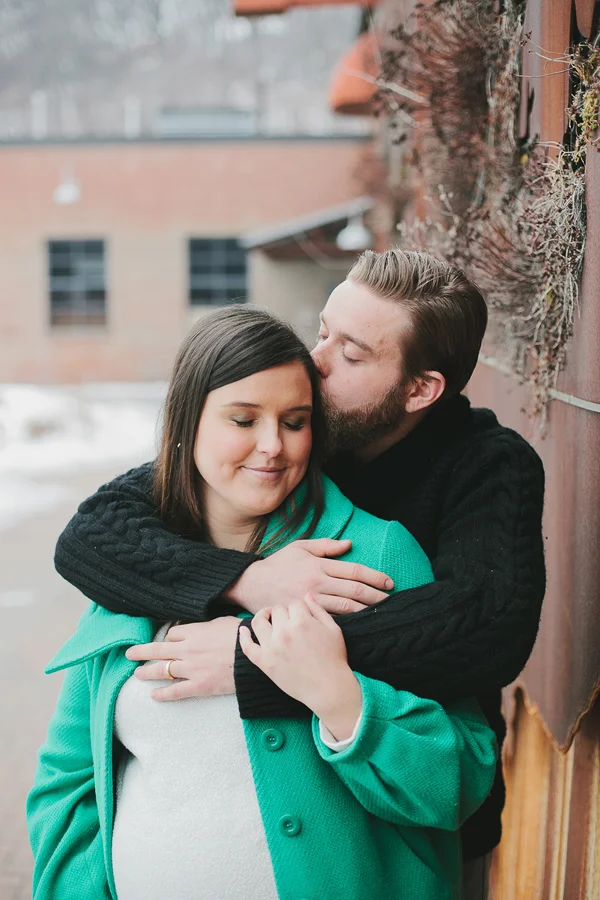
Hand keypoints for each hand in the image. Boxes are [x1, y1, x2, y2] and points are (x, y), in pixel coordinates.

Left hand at [125, 617, 238, 700]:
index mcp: (195, 632)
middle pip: (158, 649)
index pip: (172, 634)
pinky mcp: (199, 685)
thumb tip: (204, 628)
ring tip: (137, 674)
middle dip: (142, 651)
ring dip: (147, 672)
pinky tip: (153, 695)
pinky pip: (176, 691)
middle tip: (129, 654)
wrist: (254, 656)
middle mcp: (188, 650)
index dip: (168, 637)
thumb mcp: (224, 622)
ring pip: (163, 670)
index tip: (166, 641)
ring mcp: (192, 668)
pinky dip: (163, 694)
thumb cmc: (243, 637)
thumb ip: (209, 626)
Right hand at [230, 538, 392, 614]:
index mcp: (318, 565)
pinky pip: (330, 619)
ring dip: (367, 610)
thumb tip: (350, 544)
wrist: (250, 585)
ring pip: (346, 608)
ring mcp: (311, 601)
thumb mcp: (300, 547)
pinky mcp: (304, 616)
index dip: (374, 577)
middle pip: (354, 590)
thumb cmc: (277, 565)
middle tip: (391, 600)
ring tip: (382, 613)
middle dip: (376, 596)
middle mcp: (317, 583)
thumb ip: (326, 545)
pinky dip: (348, 621)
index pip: (354, 571)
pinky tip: (360, 624)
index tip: (389, 582)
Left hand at [239, 594, 362, 740]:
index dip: (299, 609)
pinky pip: (247, 647)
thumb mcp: (333, 629)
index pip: (294, 603)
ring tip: (268, 619)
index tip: (303, 617)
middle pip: (277, 610)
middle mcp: (284, 632)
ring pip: (258, 621)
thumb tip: (306, 595)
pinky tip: (243, 630)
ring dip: (263, 617)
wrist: (328, 689)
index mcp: (302, 621)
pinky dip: (243, 637)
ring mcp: (272, 647)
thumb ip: (318, 610)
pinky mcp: (264, 662)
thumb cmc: (334, 659)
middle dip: (284, 613)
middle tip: (290, 623)